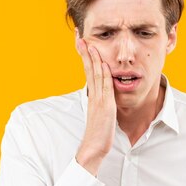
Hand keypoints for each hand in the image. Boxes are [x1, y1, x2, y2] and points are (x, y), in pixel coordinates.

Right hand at [74, 37, 115, 175]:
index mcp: (92, 96)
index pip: (88, 72)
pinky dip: (105, 75)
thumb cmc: (98, 134)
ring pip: (96, 75)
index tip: (82, 43)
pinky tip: (104, 64)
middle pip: (88, 69)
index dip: (85, 57)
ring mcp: (98, 100)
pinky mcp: (105, 107)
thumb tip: (102, 96)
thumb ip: (101, 103)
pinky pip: (105, 88)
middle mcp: (93, 96)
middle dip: (85, 52)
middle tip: (79, 37)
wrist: (94, 148)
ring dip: (93, 58)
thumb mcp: (100, 114)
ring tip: (89, 43)